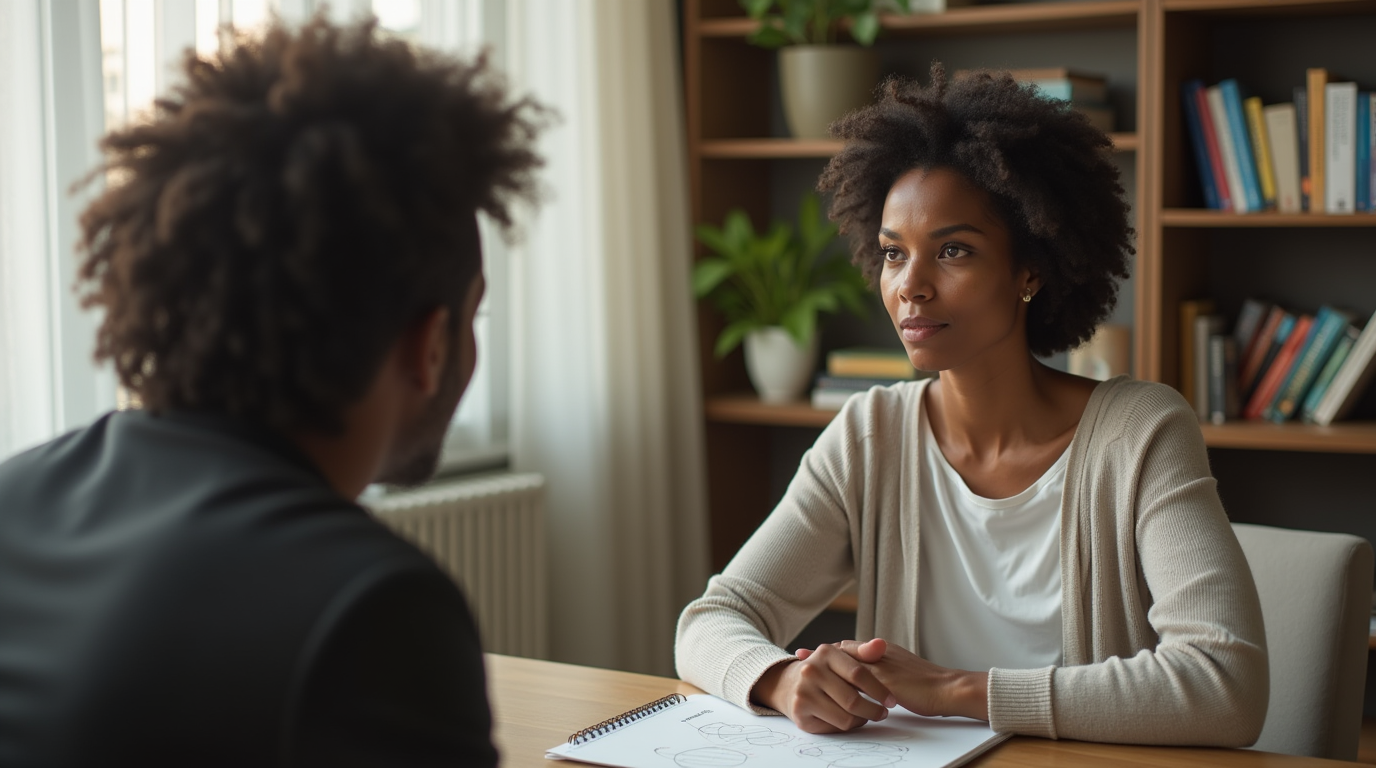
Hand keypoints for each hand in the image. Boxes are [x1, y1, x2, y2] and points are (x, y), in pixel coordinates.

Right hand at [750, 642, 896, 733]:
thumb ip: (864, 652)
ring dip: (862, 720)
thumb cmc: (824, 670)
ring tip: (866, 715)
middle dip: (874, 710)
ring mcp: (803, 693)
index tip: (892, 700)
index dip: (879, 690)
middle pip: (853, 700)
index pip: (859, 674)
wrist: (789, 684)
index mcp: (825, 653)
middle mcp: (811, 671)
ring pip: (845, 718)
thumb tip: (881, 645)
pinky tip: (849, 718)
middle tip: (883, 713)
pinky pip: (834, 727)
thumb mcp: (842, 656)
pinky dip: (847, 726)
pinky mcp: (800, 715)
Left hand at [801, 638, 988, 720]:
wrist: (948, 689)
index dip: (832, 651)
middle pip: (843, 650)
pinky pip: (856, 677)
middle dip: (821, 653)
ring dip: (824, 663)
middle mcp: (880, 654)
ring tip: (805, 666)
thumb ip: (886, 674)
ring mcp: (881, 664)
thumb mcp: (903, 676)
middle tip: (800, 654)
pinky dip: (839, 679)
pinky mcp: (884, 677)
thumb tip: (872, 683)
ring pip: (845, 661)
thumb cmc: (930, 688)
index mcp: (884, 652)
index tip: (814, 651)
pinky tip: (824, 684)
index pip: (852, 649)